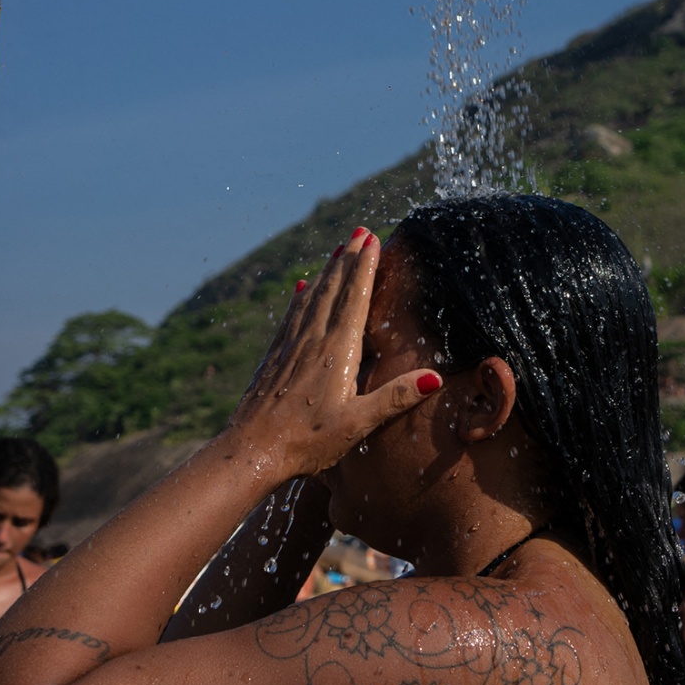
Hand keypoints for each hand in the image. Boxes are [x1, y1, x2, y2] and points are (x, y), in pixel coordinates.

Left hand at [227, 228, 437, 481]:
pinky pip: (292, 317)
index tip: (373, 239)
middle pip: (334, 289)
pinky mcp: (274, 358)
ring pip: (312, 298)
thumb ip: (395, 398)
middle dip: (349, 259)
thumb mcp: (358, 424)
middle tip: (360, 232)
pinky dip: (302, 298)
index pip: (355, 298)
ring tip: (338, 249)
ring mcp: (290, 347)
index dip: (365, 267)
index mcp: (336, 351)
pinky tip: (303, 290)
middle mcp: (312, 341)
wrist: (250, 452)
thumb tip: (435, 377)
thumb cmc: (307, 442)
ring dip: (328, 272)